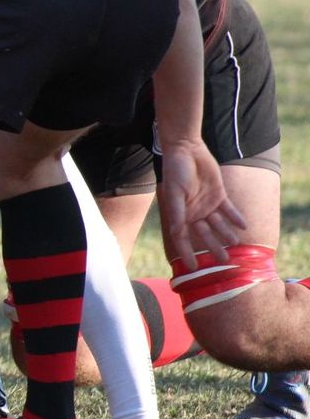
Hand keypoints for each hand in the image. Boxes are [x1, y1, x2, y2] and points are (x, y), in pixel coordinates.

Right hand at [158, 138, 245, 270]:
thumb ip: (177, 213)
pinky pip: (229, 210)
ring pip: (218, 225)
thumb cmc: (176, 171)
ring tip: (234, 244)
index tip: (192, 267)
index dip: (187, 253)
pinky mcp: (218, 195)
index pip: (183, 238)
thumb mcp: (174, 193)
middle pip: (205, 234)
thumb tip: (177, 233)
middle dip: (213, 247)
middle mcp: (193, 213)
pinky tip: (243, 226)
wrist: (186, 150)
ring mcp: (207, 204)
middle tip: (224, 261)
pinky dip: (235, 218)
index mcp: (180, 215)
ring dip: (226, 234)